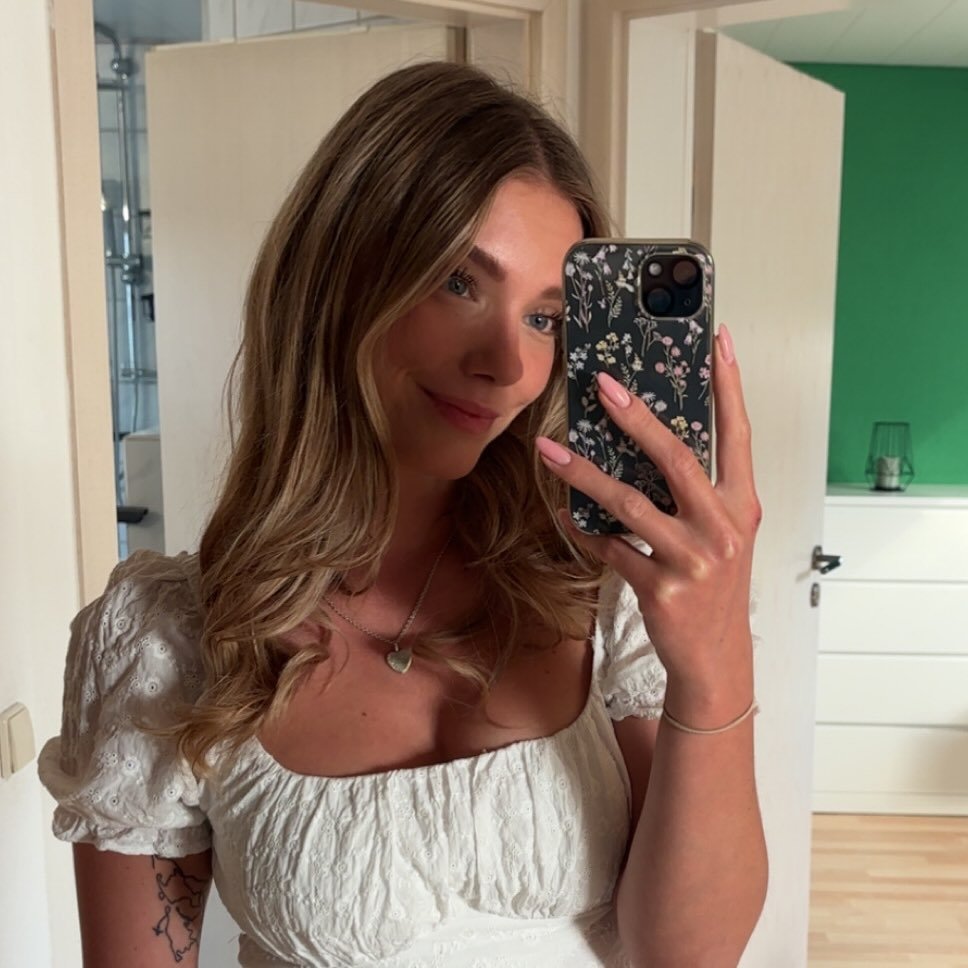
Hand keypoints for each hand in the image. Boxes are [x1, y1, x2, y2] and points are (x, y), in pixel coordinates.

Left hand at [535, 324, 761, 725]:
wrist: (715, 659)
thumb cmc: (714, 586)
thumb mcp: (721, 535)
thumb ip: (698, 493)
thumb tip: (652, 442)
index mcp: (740, 504)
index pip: (737, 434)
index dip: (729, 386)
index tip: (718, 341)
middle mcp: (722, 527)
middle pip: (676, 458)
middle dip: (637, 417)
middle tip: (602, 384)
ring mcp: (692, 559)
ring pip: (628, 503)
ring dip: (583, 474)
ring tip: (549, 451)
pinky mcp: (660, 588)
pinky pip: (610, 547)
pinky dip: (587, 531)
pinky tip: (569, 516)